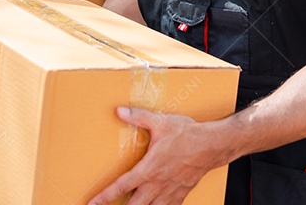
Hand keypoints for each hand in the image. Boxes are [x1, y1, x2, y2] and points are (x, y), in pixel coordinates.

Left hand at [88, 107, 225, 204]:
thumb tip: (119, 111)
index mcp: (149, 169)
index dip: (105, 196)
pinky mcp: (181, 194)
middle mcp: (157, 185)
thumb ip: (138, 117)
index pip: (121, 186)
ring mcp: (170, 192)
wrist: (212, 145)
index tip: (92, 203)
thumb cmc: (187, 134)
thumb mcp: (161, 122)